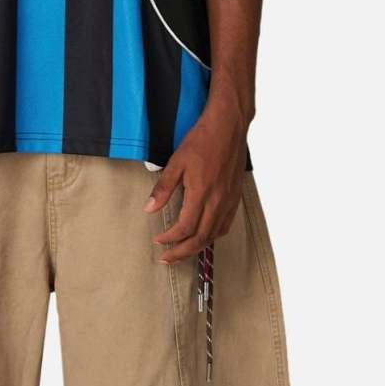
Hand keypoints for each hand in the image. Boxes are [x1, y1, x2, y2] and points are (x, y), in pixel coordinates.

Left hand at [142, 102, 246, 263]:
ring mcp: (229, 200)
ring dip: (197, 247)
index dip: (170, 239)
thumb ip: (163, 189)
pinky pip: (225, 224)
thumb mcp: (176, 163)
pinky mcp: (235, 197)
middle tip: (167, 258)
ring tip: (183, 251)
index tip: (158, 240)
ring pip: (214, 234)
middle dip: (182, 252)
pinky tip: (204, 235)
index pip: (185, 228)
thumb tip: (149, 208)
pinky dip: (213, 235)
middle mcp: (218, 201)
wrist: (228, 127)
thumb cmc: (202, 141)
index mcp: (201, 193)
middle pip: (200, 238)